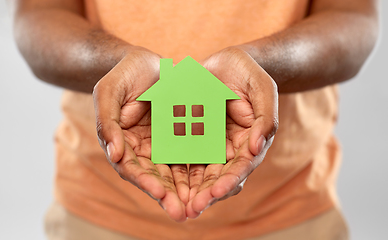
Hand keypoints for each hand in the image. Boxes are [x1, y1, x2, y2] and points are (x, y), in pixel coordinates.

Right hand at [93, 47, 187, 221]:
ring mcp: (162, 144)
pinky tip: (214, 178)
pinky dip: (200, 167)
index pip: (131, 168)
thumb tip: (114, 155)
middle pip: (154, 177)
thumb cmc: (123, 75)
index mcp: (121, 142)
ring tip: (201, 204)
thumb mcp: (108, 92)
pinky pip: (191, 154)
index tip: (160, 193)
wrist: (147, 62)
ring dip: (186, 190)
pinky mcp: (180, 137)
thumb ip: (108, 122)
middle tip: (183, 212)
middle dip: (168, 196)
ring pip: (174, 172)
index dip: (144, 182)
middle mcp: (142, 149)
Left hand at [186, 46, 278, 217]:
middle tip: (192, 208)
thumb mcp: (262, 89)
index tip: (216, 191)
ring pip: (200, 173)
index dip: (230, 179)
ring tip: (177, 205)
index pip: (242, 166)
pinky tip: (164, 183)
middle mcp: (231, 149)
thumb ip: (266, 117)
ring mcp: (210, 144)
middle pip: (220, 177)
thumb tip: (258, 147)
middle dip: (207, 194)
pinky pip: (183, 157)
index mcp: (250, 141)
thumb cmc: (248, 73)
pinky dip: (176, 172)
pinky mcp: (193, 138)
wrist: (225, 62)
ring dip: (190, 191)